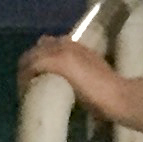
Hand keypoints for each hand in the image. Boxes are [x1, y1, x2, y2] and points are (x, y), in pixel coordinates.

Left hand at [17, 39, 142, 141]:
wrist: (118, 97)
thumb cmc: (112, 93)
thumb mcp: (94, 79)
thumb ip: (80, 78)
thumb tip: (72, 87)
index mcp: (78, 46)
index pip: (49, 44)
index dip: (39, 58)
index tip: (36, 76)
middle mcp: (68, 44)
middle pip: (37, 49)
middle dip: (28, 65)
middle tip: (26, 87)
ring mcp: (62, 52)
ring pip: (31, 57)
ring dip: (25, 73)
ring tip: (24, 91)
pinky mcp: (58, 63)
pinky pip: (33, 66)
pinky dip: (26, 78)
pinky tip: (26, 92)